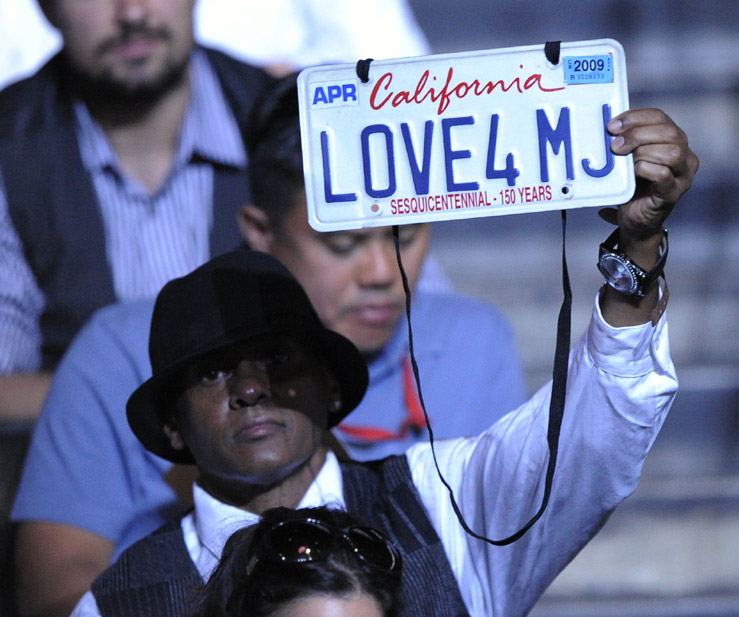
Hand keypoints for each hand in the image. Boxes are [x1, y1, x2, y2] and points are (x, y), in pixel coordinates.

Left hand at [607, 108, 698, 240]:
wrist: (635, 221)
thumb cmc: (632, 187)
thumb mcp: (628, 159)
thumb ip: (626, 142)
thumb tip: (610, 127)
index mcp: (673, 141)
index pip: (660, 117)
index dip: (635, 117)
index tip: (613, 126)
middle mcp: (684, 156)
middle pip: (668, 132)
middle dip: (637, 135)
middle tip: (615, 145)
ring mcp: (683, 176)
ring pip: (672, 152)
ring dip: (643, 152)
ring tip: (625, 160)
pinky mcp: (673, 193)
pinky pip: (664, 174)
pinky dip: (646, 169)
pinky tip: (633, 172)